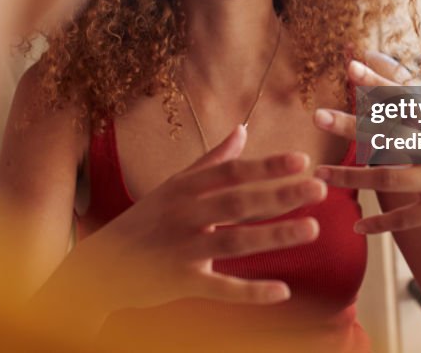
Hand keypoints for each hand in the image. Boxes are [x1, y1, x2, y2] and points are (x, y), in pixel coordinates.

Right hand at [55, 125, 325, 315]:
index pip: (232, 172)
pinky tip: (282, 291)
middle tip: (319, 188)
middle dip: (280, 195)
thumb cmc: (144, 222)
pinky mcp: (181, 282)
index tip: (301, 159)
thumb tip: (242, 129)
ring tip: (312, 229)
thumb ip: (211, 161)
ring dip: (274, 235)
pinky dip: (252, 291)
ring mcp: (182, 249)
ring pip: (235, 241)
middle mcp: (184, 214)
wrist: (101, 266)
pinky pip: (221, 288)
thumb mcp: (173, 186)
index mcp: (185, 188)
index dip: (267, 165)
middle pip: (238, 202)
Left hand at [313, 56, 420, 244]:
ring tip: (319, 174)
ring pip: (390, 177)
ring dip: (352, 176)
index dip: (380, 79)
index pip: (409, 95)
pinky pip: (408, 217)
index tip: (351, 64)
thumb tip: (409, 78)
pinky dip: (382, 223)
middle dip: (353, 124)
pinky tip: (357, 226)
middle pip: (391, 133)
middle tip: (317, 115)